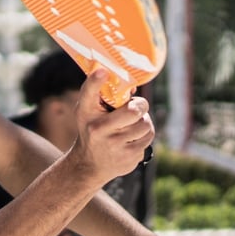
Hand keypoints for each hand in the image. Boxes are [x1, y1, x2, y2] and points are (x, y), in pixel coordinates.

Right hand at [69, 68, 154, 184]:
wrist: (89, 164)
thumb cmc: (91, 128)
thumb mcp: (88, 111)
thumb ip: (102, 94)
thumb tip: (132, 86)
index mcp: (86, 113)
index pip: (90, 92)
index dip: (96, 81)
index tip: (103, 72)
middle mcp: (98, 129)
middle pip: (134, 110)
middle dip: (140, 106)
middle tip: (136, 107)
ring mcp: (114, 145)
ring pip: (145, 125)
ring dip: (143, 121)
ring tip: (133, 123)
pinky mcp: (128, 158)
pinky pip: (148, 139)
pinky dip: (144, 136)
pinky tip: (132, 138)